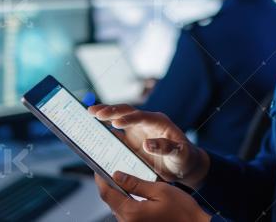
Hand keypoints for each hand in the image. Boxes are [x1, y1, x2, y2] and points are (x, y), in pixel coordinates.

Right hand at [89, 104, 209, 186]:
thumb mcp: (180, 153)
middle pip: (126, 112)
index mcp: (158, 121)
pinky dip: (105, 131)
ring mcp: (137, 130)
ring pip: (119, 118)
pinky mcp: (131, 140)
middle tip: (94, 112)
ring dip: (105, 115)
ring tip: (90, 113)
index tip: (115, 122)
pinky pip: (116, 133)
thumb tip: (147, 144)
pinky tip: (92, 130)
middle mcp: (146, 122)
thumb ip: (166, 148)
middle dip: (111, 111)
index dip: (128, 118)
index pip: (141, 116)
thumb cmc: (185, 157)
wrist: (184, 166)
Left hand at [95, 172, 210, 221]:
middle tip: (111, 169)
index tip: (98, 167)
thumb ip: (135, 183)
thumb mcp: (159, 190)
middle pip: (111, 201)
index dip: (101, 179)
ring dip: (118, 194)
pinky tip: (133, 192)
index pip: (107, 193)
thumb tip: (117, 175)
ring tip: (123, 178)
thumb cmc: (182, 211)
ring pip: (118, 208)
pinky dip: (126, 202)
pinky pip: (127, 214)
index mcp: (131, 212)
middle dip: (110, 185)